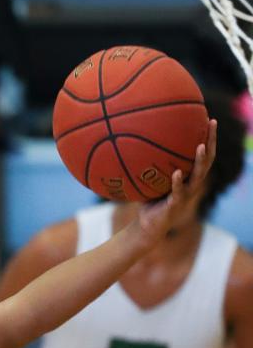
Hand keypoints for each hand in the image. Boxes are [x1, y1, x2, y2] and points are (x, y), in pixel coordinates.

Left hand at [135, 121, 216, 246]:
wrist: (145, 228)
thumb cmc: (149, 201)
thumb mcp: (150, 180)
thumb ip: (149, 164)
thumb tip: (135, 141)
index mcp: (189, 178)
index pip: (203, 155)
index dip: (209, 138)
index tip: (210, 119)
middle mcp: (191, 186)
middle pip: (207, 161)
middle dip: (211, 142)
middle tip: (211, 124)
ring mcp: (185, 196)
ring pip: (197, 177)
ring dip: (200, 161)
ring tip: (200, 146)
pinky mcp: (174, 207)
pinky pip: (178, 194)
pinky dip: (177, 183)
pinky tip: (177, 173)